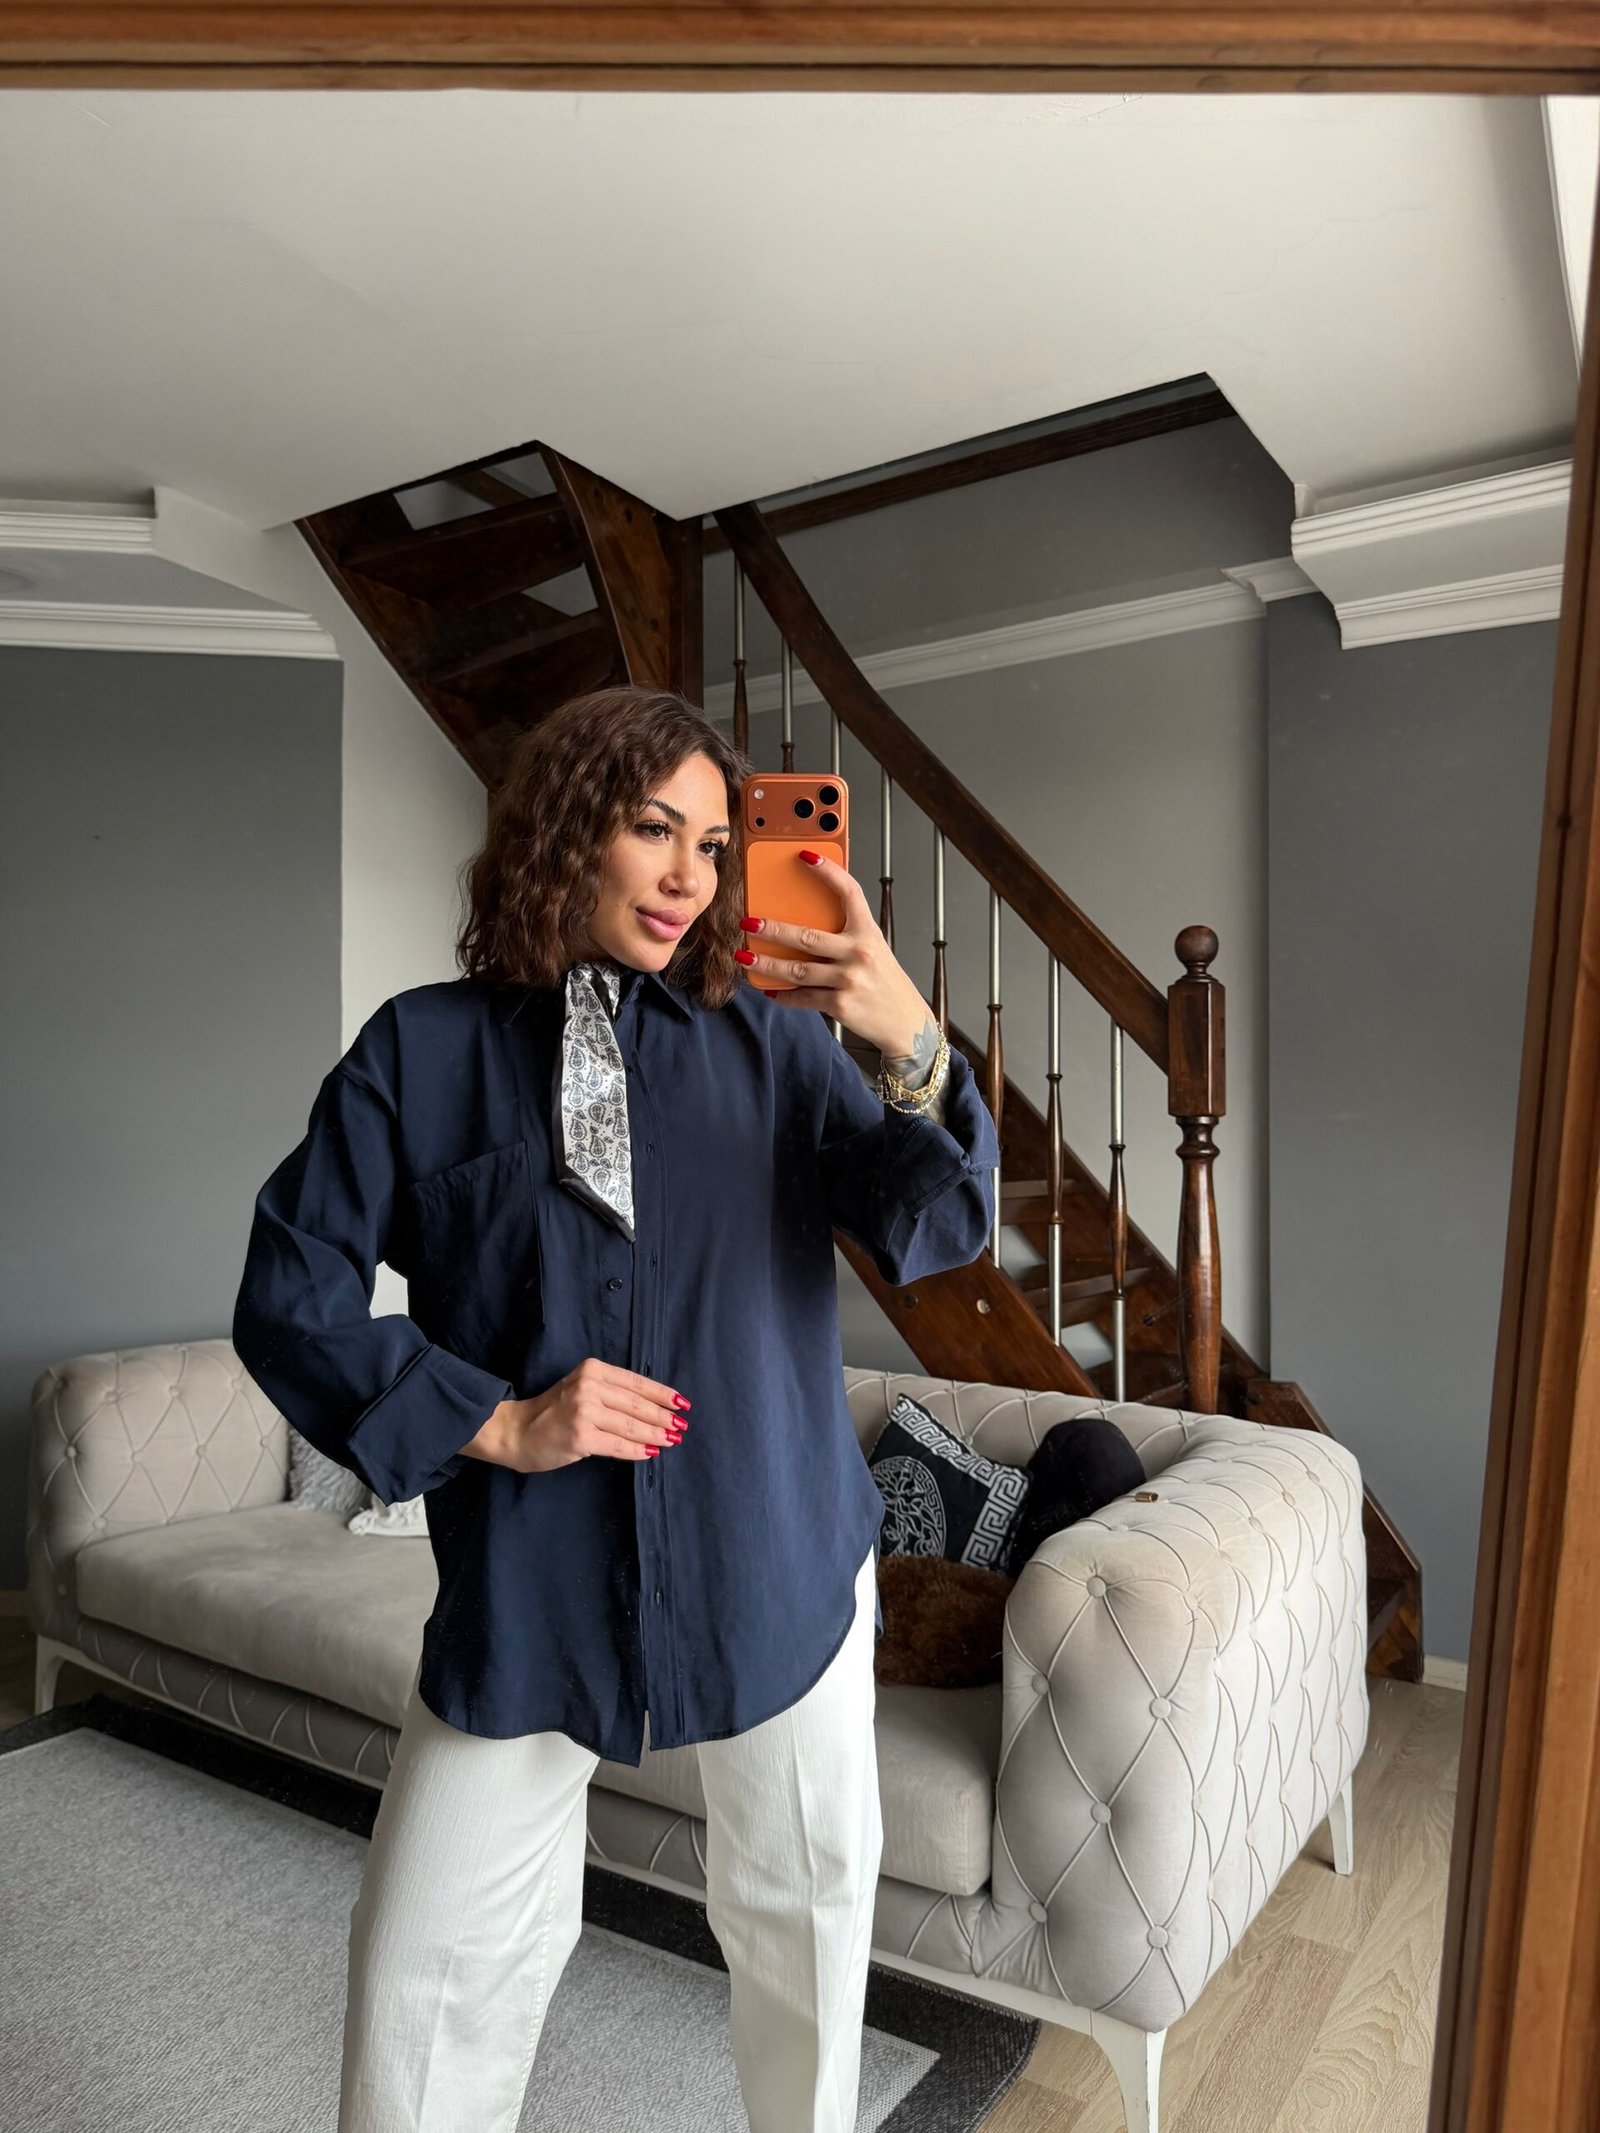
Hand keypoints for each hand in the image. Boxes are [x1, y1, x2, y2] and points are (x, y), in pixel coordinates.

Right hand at [461, 1359, 689, 1473]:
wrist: (516, 1431)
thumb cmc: (552, 1412)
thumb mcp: (581, 1389)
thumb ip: (610, 1392)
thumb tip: (653, 1407)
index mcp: (592, 1369)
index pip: (636, 1382)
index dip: (662, 1394)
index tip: (682, 1403)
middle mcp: (589, 1386)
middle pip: (637, 1404)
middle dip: (663, 1417)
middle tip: (682, 1426)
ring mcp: (584, 1411)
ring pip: (631, 1425)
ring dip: (656, 1434)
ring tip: (672, 1440)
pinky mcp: (581, 1436)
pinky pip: (618, 1445)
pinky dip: (637, 1450)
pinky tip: (651, 1452)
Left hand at [737, 851, 933, 1056]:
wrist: (906, 1021)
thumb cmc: (886, 982)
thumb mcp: (874, 949)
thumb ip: (847, 935)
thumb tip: (804, 927)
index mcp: (868, 932)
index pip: (849, 892)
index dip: (828, 872)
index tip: (805, 856)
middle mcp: (860, 952)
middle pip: (807, 936)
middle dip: (773, 929)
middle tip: (749, 923)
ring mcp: (850, 980)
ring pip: (798, 970)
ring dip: (767, 963)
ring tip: (745, 957)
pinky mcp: (841, 1005)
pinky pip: (804, 997)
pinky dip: (784, 995)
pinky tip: (769, 990)